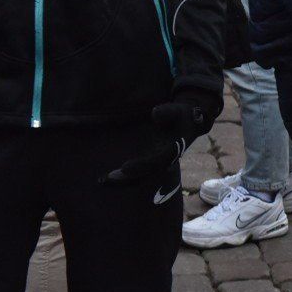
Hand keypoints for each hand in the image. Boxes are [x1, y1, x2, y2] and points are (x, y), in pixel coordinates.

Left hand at [101, 90, 217, 186]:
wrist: (189, 123)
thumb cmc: (182, 115)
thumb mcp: (178, 110)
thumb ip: (168, 111)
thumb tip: (155, 113)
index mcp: (174, 149)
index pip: (157, 162)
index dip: (141, 166)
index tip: (125, 167)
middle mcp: (167, 160)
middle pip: (147, 174)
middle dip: (128, 178)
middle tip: (108, 178)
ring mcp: (160, 163)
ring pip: (142, 177)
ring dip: (124, 181)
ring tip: (103, 180)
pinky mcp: (152, 163)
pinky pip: (138, 174)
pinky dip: (124, 178)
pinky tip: (107, 178)